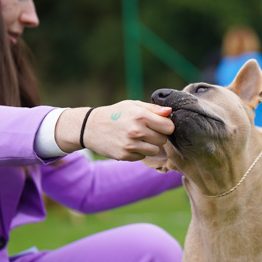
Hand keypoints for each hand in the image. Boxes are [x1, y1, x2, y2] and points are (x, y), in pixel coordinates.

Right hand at [56, 102, 174, 160]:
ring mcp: (131, 145)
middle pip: (163, 140)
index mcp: (141, 116)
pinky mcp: (125, 155)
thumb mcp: (132, 105)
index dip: (166, 126)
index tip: (160, 125)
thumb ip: (153, 109)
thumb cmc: (115, 114)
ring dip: (150, 145)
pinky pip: (143, 156)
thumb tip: (170, 111)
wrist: (90, 127)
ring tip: (138, 138)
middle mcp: (136, 131)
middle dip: (158, 136)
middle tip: (146, 131)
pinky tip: (130, 144)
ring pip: (155, 150)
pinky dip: (139, 152)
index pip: (169, 127)